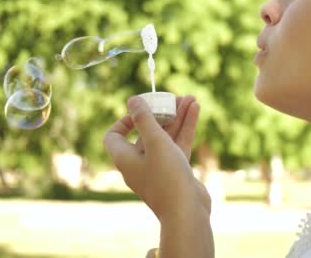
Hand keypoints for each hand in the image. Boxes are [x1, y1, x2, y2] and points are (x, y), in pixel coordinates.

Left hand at [103, 95, 209, 221]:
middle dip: (161, 113)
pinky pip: (178, 144)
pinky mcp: (177, 171)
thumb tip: (132, 100)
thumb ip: (145, 119)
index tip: (140, 110)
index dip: (124, 120)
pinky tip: (196, 110)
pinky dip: (186, 128)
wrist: (187, 212)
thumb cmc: (167, 177)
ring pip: (166, 136)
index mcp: (125, 159)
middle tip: (175, 98)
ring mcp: (159, 167)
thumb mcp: (155, 143)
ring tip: (191, 99)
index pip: (114, 136)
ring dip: (178, 117)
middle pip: (146, 132)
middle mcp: (140, 163)